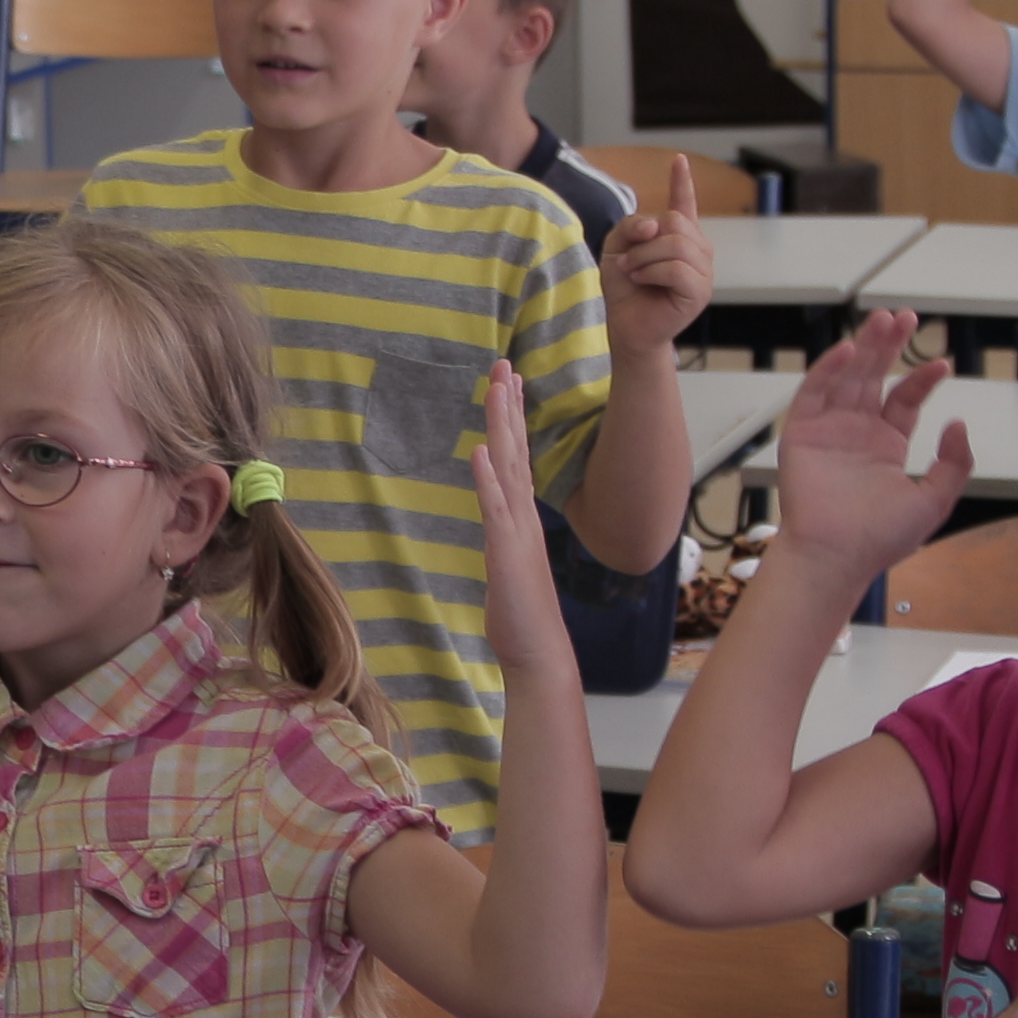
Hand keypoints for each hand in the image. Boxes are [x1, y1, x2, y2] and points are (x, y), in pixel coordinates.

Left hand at [464, 359, 572, 648]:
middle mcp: (522, 516)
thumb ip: (504, 537)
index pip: (516, 457)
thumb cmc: (522, 615)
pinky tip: (479, 451)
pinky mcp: (507, 551)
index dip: (511, 418)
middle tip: (504, 364)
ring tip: (497, 388)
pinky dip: (487, 479)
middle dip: (508, 405)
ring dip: (501, 427)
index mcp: (520, 517)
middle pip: (515, 449)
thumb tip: (498, 521)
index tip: (507, 383)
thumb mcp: (508, 565)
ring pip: (508, 468)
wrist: (539, 654)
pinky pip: (496, 509)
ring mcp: (517, 531)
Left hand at [598, 151, 710, 359]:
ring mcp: (703, 271)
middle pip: (675, 222)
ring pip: (677, 244)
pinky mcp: (700, 291)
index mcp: (678, 236)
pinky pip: (677, 268)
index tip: (678, 160)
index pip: (684, 204)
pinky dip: (652, 272)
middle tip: (627, 261)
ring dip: (645, 257)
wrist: (625, 327)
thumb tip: (657, 223)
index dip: (682, 182)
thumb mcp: (617, 247)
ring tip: (632, 272)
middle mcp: (697, 250)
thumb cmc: (624, 289)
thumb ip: (631, 226)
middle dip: (644, 239)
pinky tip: (641, 280)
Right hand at [770, 309, 972, 572]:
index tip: (942, 364)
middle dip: (889, 347)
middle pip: (875, 377)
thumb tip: (958, 423)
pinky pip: (813, 393)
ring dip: (863, 348)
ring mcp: (828, 430)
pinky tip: (849, 351)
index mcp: (886, 446)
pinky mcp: (801, 434)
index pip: (904, 399)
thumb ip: (954, 464)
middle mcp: (857, 433)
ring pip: (847, 377)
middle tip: (904, 319)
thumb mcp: (934, 500)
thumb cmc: (880, 539)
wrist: (837, 557)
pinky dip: (828, 370)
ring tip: (883, 321)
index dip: (921, 379)